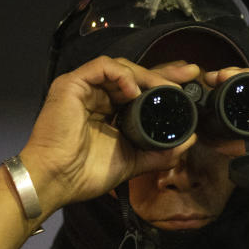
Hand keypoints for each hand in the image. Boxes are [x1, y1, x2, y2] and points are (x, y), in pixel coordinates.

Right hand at [20, 56, 202, 214]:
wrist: (59, 180)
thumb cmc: (87, 174)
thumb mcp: (133, 161)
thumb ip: (160, 152)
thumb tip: (189, 141)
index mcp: (109, 112)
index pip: (139, 91)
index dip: (163, 86)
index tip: (188, 87)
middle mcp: (96, 96)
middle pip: (134, 75)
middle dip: (163, 73)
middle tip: (189, 74)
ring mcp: (84, 88)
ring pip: (120, 68)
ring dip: (146, 75)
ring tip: (165, 89)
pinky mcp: (71, 84)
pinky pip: (101, 67)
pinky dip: (121, 75)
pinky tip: (134, 91)